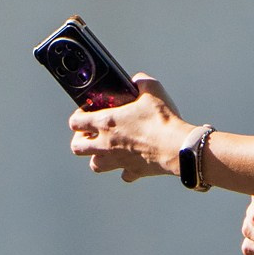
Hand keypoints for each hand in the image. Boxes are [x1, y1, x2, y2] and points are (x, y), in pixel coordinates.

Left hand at [69, 74, 194, 183]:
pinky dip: (125, 169)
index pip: (75, 122)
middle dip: (80, 140)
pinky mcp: (133, 171)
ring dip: (97, 157)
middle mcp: (106, 144)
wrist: (177, 147)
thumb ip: (141, 82)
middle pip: (77, 147)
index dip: (77, 116)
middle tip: (90, 134)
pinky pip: (124, 174)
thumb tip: (138, 80)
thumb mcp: (152, 90)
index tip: (86, 113)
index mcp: (106, 122)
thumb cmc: (162, 120)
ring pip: (95, 165)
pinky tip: (132, 161)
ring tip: (106, 150)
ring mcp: (118, 160)